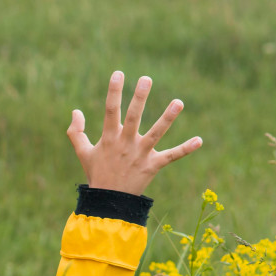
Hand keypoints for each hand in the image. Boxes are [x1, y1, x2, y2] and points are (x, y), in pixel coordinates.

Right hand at [66, 71, 201, 195]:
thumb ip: (76, 132)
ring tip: (179, 102)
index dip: (114, 91)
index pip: (110, 110)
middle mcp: (125, 144)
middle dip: (139, 98)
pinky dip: (185, 149)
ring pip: (156, 133)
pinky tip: (199, 140)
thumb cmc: (97, 174)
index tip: (118, 73)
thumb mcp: (82, 153)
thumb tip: (76, 111)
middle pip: (133, 117)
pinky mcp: (153, 166)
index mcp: (108, 138)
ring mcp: (140, 155)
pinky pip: (171, 156)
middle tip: (147, 78)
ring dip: (167, 118)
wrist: (109, 202)